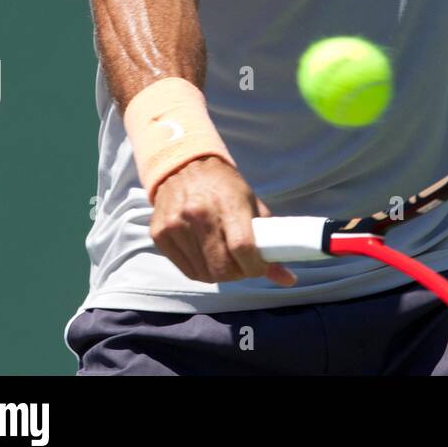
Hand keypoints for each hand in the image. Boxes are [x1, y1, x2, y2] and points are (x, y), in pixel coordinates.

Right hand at [150, 156, 297, 286]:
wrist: (186, 167)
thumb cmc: (226, 187)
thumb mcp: (252, 204)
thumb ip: (269, 240)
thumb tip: (288, 278)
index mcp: (227, 203)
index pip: (243, 247)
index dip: (255, 266)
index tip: (260, 267)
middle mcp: (198, 214)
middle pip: (222, 267)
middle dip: (238, 274)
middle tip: (243, 266)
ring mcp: (176, 225)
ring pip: (204, 273)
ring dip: (219, 274)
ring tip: (226, 259)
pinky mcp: (159, 234)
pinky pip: (186, 270)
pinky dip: (201, 270)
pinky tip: (208, 257)